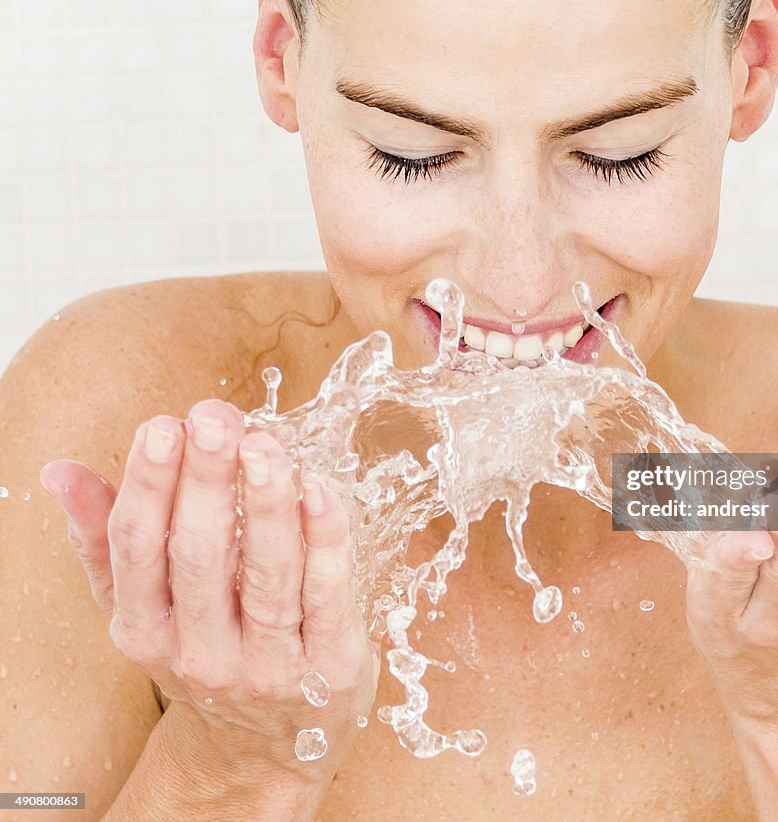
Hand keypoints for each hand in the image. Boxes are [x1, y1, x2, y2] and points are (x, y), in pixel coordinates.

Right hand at [40, 399, 377, 780]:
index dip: (148, 485)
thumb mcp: (144, 606)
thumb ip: (104, 539)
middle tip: (214, 419)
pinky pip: (329, 596)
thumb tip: (61, 472)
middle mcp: (203, 650)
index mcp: (148, 630)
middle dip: (208, 481)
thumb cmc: (204, 651)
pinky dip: (326, 540)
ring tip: (265, 444)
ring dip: (268, 502)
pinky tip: (320, 489)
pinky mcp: (328, 665)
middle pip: (202, 556)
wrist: (262, 745)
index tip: (162, 427)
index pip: (139, 549)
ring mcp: (268, 663)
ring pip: (268, 575)